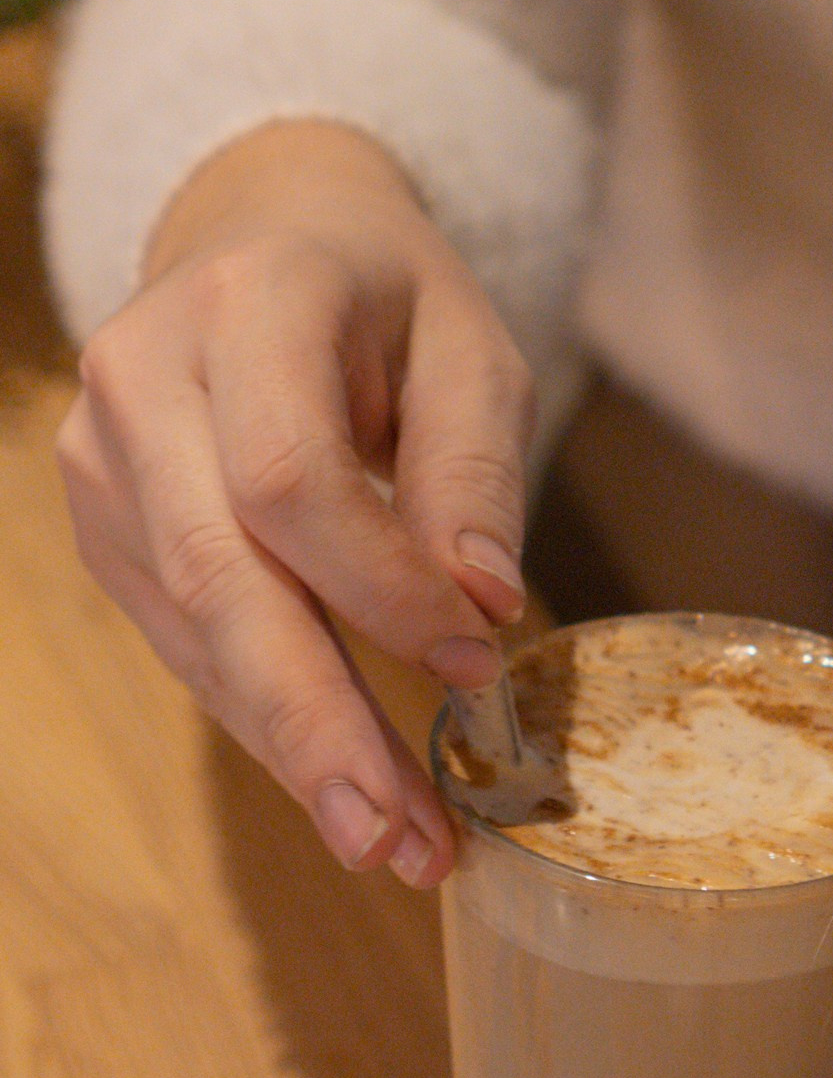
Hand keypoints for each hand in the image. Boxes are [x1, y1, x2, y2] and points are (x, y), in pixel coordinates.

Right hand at [56, 119, 533, 882]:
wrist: (263, 235)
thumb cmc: (386, 297)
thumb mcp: (470, 346)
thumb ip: (477, 468)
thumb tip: (485, 604)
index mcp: (247, 304)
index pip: (289, 479)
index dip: (380, 587)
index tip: (480, 660)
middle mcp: (143, 377)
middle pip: (220, 576)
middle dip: (314, 722)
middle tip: (399, 839)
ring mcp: (102, 457)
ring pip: (195, 629)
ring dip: (294, 748)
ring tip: (392, 842)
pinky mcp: (103, 524)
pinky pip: (187, 640)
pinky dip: (266, 718)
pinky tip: (341, 782)